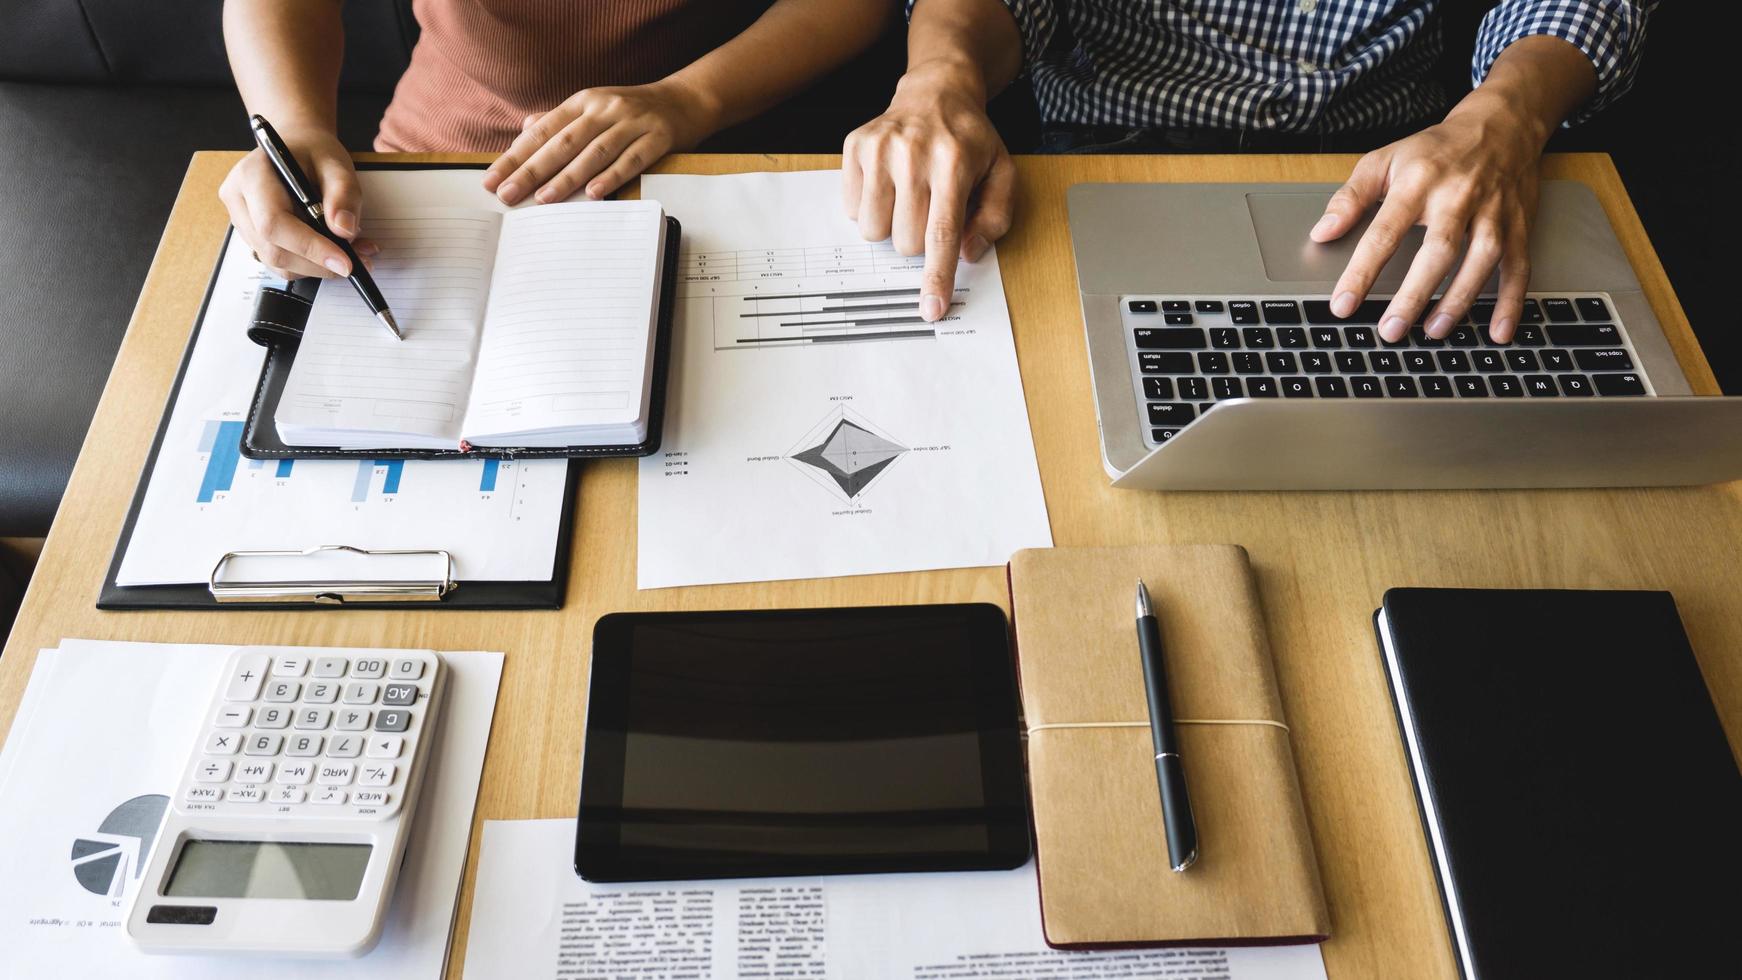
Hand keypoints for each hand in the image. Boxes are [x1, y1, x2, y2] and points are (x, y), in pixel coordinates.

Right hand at [218, 127, 373, 279]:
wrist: (297, 148)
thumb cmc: (313, 152)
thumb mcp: (336, 164)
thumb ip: (343, 194)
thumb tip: (344, 231)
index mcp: (252, 175)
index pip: (273, 223)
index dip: (309, 247)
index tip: (344, 262)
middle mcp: (238, 199)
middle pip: (273, 249)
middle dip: (318, 263)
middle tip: (356, 260)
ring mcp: (241, 220)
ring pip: (276, 262)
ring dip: (316, 267)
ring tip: (351, 254)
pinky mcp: (252, 235)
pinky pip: (279, 261)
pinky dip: (309, 265)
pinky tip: (332, 253)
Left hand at [483, 82, 717, 204]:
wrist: (684, 100)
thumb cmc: (632, 110)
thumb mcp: (594, 107)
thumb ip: (561, 121)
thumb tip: (525, 131)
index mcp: (583, 101)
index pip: (542, 130)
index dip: (516, 155)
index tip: (493, 178)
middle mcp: (604, 108)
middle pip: (563, 142)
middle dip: (532, 170)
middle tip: (508, 194)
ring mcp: (632, 123)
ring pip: (594, 152)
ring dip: (567, 177)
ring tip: (543, 199)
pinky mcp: (658, 138)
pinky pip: (632, 160)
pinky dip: (612, 177)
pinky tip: (595, 193)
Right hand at [842, 61, 1015, 321]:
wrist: (936, 93)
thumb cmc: (970, 141)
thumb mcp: (1002, 174)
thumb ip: (994, 218)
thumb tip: (967, 253)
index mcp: (954, 163)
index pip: (942, 233)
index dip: (936, 277)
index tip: (931, 308)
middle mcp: (913, 154)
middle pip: (906, 241)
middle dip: (920, 239)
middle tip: (930, 209)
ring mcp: (879, 148)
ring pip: (874, 231)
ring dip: (893, 225)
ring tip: (908, 195)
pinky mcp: (855, 146)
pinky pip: (853, 210)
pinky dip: (872, 206)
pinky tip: (889, 183)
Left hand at [1312, 93, 1549, 344]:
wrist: (1502, 124)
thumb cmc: (1436, 149)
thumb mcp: (1384, 160)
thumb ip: (1350, 198)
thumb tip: (1321, 233)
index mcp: (1418, 183)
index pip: (1384, 232)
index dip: (1362, 271)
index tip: (1343, 304)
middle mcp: (1458, 197)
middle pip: (1438, 250)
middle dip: (1414, 294)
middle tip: (1391, 330)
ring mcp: (1493, 212)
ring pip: (1482, 259)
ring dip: (1459, 299)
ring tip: (1433, 331)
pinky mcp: (1519, 224)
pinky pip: (1519, 266)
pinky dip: (1512, 301)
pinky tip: (1498, 331)